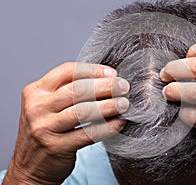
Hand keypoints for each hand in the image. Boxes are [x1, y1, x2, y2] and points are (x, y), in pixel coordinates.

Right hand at [3, 62, 129, 184]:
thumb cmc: (45, 131)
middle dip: (105, 86)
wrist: (29, 166)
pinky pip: (87, 134)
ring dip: (108, 106)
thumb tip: (106, 80)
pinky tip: (118, 123)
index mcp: (36, 91)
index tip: (113, 73)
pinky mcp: (56, 147)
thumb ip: (68, 92)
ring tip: (124, 104)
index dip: (93, 70)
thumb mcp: (48, 106)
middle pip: (77, 90)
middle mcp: (37, 107)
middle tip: (123, 87)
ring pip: (83, 111)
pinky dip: (107, 127)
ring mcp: (44, 128)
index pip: (67, 71)